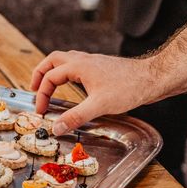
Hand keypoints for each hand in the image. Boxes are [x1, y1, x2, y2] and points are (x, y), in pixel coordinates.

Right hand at [30, 50, 150, 134]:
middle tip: (34, 89)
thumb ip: (75, 117)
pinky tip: (72, 85)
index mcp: (78, 66)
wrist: (152, 78)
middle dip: (40, 74)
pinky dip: (66, 72)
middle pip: (52, 60)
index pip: (50, 77)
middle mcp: (83, 60)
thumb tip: (56, 128)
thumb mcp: (99, 106)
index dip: (41, 94)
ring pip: (65, 59)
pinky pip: (76, 64)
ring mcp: (92, 61)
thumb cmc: (129, 88)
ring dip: (53, 71)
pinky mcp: (100, 66)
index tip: (41, 110)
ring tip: (48, 85)